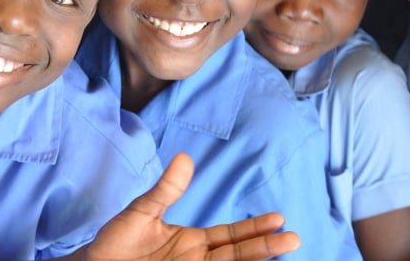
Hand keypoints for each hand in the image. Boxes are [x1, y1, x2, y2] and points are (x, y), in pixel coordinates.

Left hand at [82, 153, 300, 260]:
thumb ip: (166, 190)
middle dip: (264, 248)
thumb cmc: (116, 243)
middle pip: (238, 256)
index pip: (231, 237)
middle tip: (293, 240)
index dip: (255, 229)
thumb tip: (186, 158)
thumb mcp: (142, 212)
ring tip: (280, 254)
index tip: (280, 219)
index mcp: (192, 243)